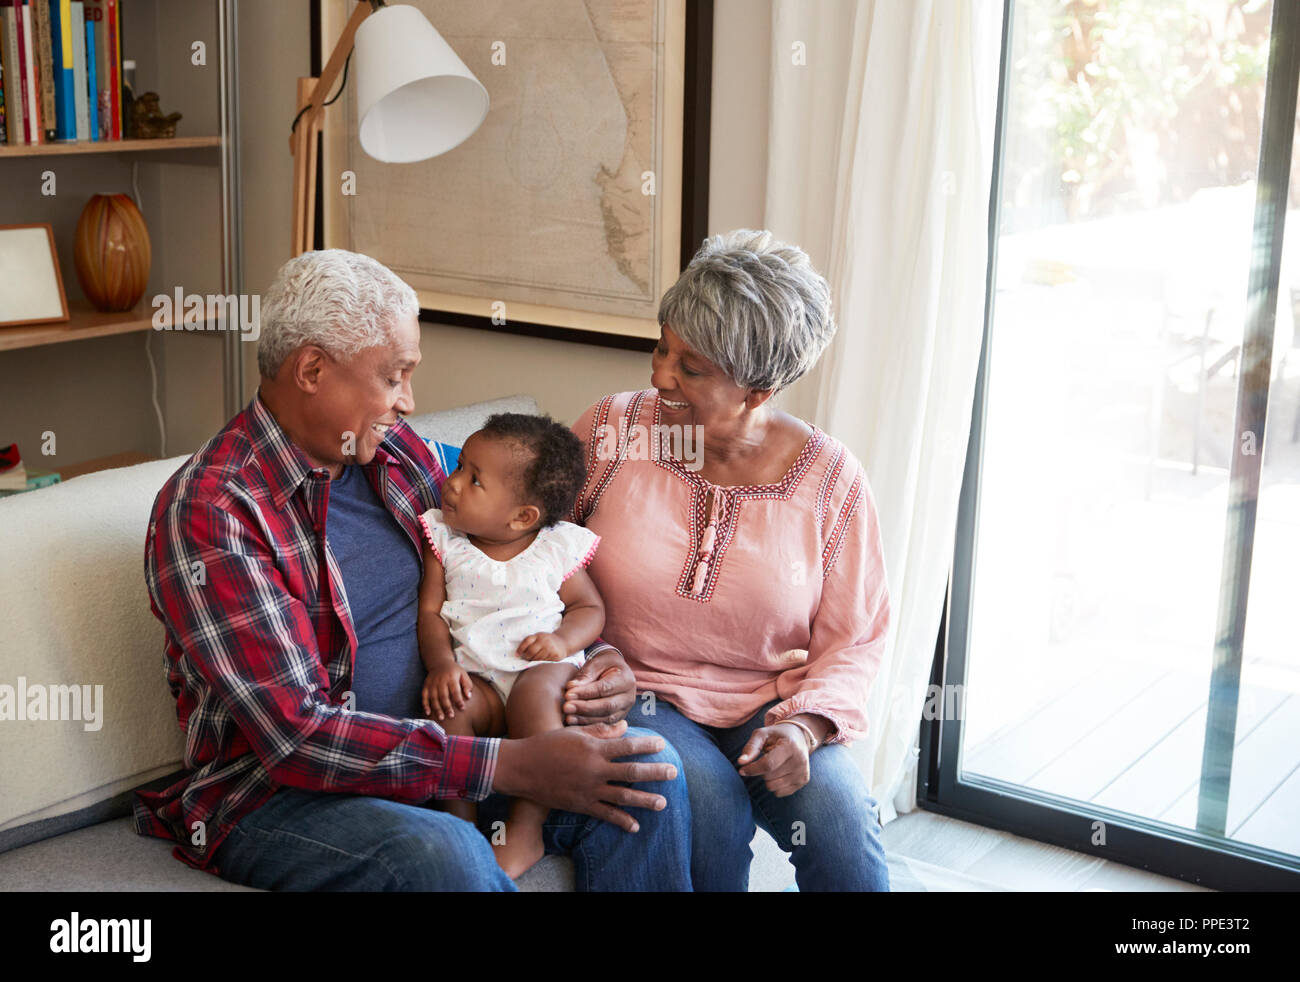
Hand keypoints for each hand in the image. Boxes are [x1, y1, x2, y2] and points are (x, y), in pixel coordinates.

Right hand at [421, 663, 472, 721]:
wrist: (440, 663)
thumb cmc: (454, 671)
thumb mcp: (463, 674)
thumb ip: (467, 685)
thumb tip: (468, 697)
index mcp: (451, 678)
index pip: (455, 691)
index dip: (458, 700)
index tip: (462, 708)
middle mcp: (441, 681)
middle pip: (443, 696)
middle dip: (447, 707)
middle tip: (451, 716)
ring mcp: (432, 683)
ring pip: (433, 698)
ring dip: (437, 708)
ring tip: (441, 718)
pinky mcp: (426, 685)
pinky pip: (424, 696)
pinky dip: (425, 705)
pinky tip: (428, 713)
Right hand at [492, 721, 676, 832]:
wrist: (522, 768)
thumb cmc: (548, 744)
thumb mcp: (575, 733)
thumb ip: (601, 731)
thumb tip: (625, 727)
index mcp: (594, 748)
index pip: (627, 746)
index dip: (647, 745)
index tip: (662, 744)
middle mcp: (595, 770)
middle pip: (632, 772)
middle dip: (655, 772)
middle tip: (673, 772)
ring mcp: (589, 789)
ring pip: (623, 796)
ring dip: (646, 800)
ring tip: (663, 802)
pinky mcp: (581, 804)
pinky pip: (605, 814)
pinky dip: (622, 821)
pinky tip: (635, 825)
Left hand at [516, 632, 568, 661]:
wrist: (563, 642)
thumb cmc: (547, 640)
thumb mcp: (539, 637)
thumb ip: (531, 642)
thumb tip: (518, 653)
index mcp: (539, 635)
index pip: (527, 641)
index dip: (520, 648)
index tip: (517, 654)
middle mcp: (545, 641)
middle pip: (531, 651)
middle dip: (527, 656)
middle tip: (527, 658)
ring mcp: (550, 648)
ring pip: (537, 658)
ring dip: (533, 660)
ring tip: (534, 659)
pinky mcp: (555, 655)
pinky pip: (544, 661)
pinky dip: (541, 662)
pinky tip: (542, 659)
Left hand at [563, 648, 635, 725]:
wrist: (614, 671)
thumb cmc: (603, 665)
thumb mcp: (596, 663)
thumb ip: (585, 674)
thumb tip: (571, 687)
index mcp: (626, 680)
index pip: (605, 688)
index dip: (586, 693)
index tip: (568, 694)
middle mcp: (629, 697)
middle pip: (607, 706)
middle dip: (585, 708)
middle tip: (566, 707)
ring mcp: (625, 710)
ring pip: (606, 718)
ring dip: (585, 719)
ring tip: (568, 717)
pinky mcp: (618, 719)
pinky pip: (604, 725)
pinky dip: (588, 725)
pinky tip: (574, 722)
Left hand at [736, 723, 810, 796]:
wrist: (798, 737)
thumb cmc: (776, 736)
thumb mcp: (762, 734)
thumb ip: (751, 747)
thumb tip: (741, 762)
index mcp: (790, 746)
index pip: (768, 764)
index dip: (752, 769)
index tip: (742, 770)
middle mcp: (800, 760)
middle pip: (769, 777)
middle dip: (760, 770)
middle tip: (766, 759)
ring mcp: (803, 772)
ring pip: (773, 787)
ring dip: (767, 778)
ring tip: (773, 765)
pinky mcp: (803, 781)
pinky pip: (779, 792)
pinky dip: (774, 784)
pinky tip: (779, 772)